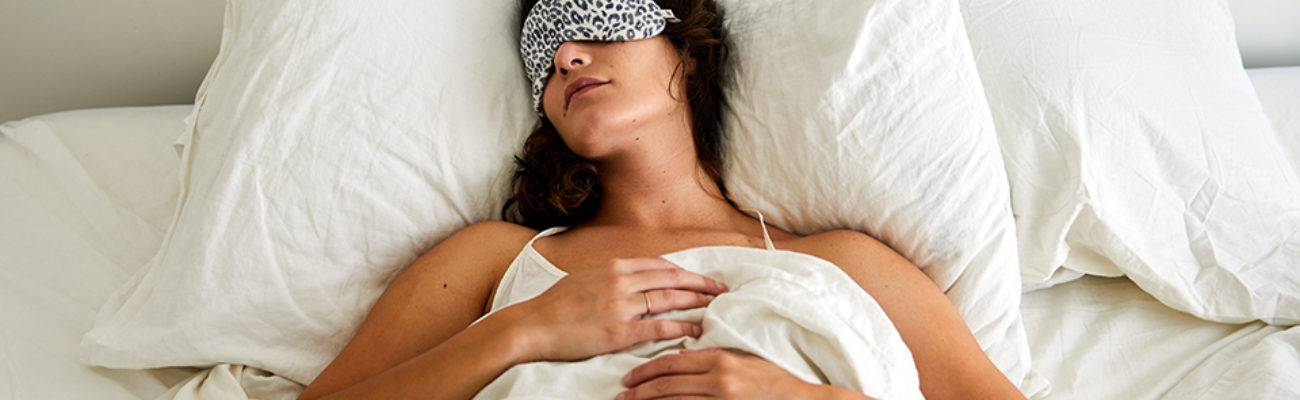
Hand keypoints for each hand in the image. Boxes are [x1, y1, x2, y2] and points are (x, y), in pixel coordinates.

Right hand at [509, 257, 728, 361]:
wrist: (532, 325)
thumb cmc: (554, 304)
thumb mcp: (585, 279)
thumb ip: (611, 277)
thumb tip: (630, 278)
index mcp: (614, 266)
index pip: (661, 265)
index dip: (686, 270)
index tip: (702, 276)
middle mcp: (622, 281)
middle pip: (672, 278)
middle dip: (701, 283)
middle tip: (722, 289)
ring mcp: (622, 305)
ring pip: (671, 299)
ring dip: (698, 302)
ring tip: (716, 306)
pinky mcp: (620, 331)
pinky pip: (660, 327)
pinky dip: (682, 327)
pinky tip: (696, 331)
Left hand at [617, 348, 836, 399]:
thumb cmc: (769, 380)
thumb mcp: (740, 360)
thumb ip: (709, 358)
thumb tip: (677, 357)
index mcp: (720, 359)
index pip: (672, 362)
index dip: (646, 370)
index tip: (629, 376)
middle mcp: (719, 380)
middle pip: (667, 384)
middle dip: (638, 391)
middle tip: (620, 395)